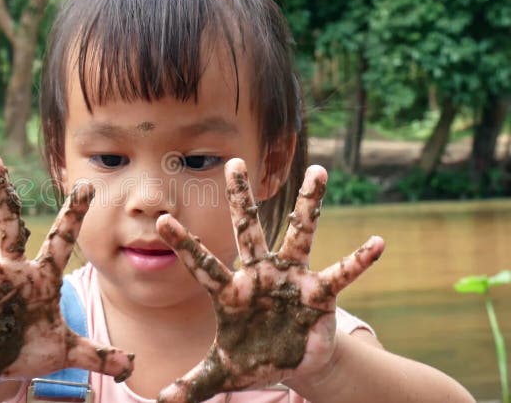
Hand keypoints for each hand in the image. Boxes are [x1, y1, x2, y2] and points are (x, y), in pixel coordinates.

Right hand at [0, 153, 133, 387]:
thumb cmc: (29, 347)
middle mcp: (12, 273)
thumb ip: (98, 354)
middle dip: (0, 194)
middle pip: (7, 226)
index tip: (87, 183)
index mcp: (41, 276)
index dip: (73, 213)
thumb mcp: (66, 350)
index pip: (60, 238)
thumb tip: (131, 364)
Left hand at [154, 159, 383, 402]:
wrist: (290, 362)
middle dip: (241, 198)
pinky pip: (341, 273)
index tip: (162, 221)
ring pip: (299, 233)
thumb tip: (163, 402)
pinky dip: (359, 260)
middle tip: (234, 161)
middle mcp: (259, 274)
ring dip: (310, 204)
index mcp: (230, 291)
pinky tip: (378, 243)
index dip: (184, 244)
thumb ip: (195, 384)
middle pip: (247, 229)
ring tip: (319, 169)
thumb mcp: (223, 374)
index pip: (202, 264)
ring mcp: (290, 278)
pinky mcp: (319, 292)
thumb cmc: (252, 358)